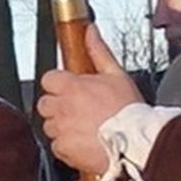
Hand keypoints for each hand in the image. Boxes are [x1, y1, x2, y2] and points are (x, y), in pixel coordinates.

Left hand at [37, 28, 142, 177]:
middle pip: (45, 104)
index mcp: (71, 87)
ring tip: (82, 127)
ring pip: (49, 125)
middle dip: (57, 106)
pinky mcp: (63, 149)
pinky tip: (83, 141)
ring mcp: (61, 130)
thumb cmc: (129, 111)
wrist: (136, 143)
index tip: (70, 89)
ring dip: (61, 126)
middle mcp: (61, 108)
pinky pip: (56, 145)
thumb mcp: (116, 74)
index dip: (59, 84)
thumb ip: (98, 51)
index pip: (48, 79)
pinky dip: (66, 145)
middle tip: (77, 110)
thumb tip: (90, 31)